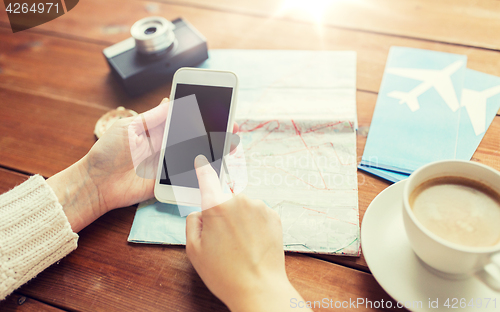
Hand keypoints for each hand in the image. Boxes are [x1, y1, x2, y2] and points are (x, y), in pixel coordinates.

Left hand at [48, 99, 238, 232]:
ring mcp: (168, 163)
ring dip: (211, 150)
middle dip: (213, 131)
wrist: (96, 183)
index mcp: (157, 128)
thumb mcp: (130, 127)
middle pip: (194, 136)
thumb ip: (153, 117)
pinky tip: (214, 165)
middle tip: (231, 126)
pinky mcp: (168, 181)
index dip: (199, 113)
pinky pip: (187, 175)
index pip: (183, 117)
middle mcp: (166, 144)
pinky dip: (201, 171)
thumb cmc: (108, 152)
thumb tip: (171, 100)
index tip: (217, 107)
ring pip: (194, 154)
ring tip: (229, 143)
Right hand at [186, 155, 309, 311]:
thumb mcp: (194, 250)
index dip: (203, 167)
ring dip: (240, 219)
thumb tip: (201, 211)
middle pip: (225, 198)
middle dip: (222, 213)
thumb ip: (193, 222)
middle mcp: (239, 200)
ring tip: (240, 246)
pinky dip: (254, 224)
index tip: (201, 158)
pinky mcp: (274, 216)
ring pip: (243, 207)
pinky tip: (253, 243)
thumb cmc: (224, 273)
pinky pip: (258, 214)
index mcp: (216, 206)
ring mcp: (259, 207)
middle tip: (223, 240)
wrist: (259, 288)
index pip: (207, 177)